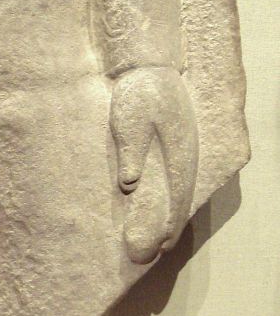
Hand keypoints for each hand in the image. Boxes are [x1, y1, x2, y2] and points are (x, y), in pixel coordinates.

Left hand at [110, 66, 197, 264]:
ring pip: (183, 186)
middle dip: (173, 223)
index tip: (162, 243)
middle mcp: (186, 151)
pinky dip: (173, 194)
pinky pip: (178, 174)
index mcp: (178, 149)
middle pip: (183, 194)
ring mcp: (184, 146)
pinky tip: (165, 204)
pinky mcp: (177, 140)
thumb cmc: (138, 92)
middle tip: (160, 250)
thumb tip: (128, 185)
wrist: (150, 65)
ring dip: (174, 211)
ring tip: (163, 237)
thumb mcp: (129, 120)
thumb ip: (130, 151)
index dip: (170, 220)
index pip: (177, 192)